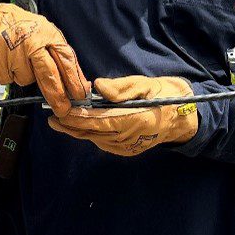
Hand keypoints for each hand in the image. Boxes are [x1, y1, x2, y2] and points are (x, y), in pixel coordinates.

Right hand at [0, 2, 88, 116]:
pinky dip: (8, 74)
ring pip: (26, 80)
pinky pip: (8, 79)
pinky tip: (6, 60)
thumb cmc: (20, 25)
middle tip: (62, 108)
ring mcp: (13, 52)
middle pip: (48, 75)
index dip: (74, 80)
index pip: (65, 60)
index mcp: (47, 34)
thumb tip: (76, 81)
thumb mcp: (44, 32)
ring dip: (24, 75)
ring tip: (18, 59)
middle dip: (57, 95)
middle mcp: (31, 43)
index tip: (80, 95)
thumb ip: (58, 55)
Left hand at [49, 75, 198, 155]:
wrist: (183, 118)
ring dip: (77, 131)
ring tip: (60, 121)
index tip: (60, 111)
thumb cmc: (164, 95)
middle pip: (93, 132)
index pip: (98, 120)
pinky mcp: (128, 151)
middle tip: (51, 117)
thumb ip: (120, 87)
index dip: (77, 117)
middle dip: (70, 125)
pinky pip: (103, 143)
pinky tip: (80, 127)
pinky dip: (90, 135)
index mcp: (135, 120)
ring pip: (95, 139)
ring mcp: (129, 147)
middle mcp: (130, 137)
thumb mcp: (145, 84)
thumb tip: (96, 87)